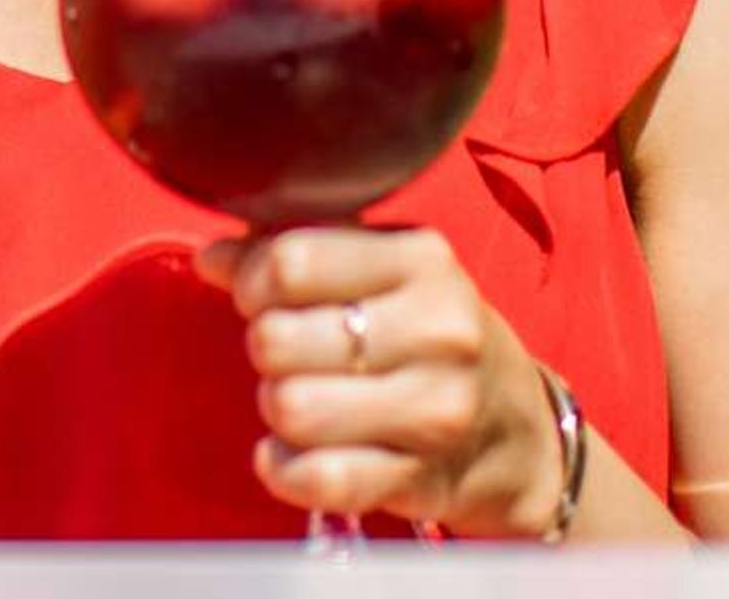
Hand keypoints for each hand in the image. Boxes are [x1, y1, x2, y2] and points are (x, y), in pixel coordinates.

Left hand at [199, 226, 565, 538]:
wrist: (516, 431)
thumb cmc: (428, 335)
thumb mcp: (381, 270)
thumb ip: (297, 249)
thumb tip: (212, 258)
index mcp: (422, 260)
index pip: (292, 261)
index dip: (254, 281)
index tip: (263, 295)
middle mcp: (438, 330)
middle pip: (277, 338)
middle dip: (266, 349)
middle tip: (292, 354)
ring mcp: (435, 409)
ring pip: (290, 408)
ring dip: (278, 406)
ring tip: (303, 397)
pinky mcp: (422, 478)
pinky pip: (317, 478)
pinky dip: (284, 468)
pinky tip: (292, 453)